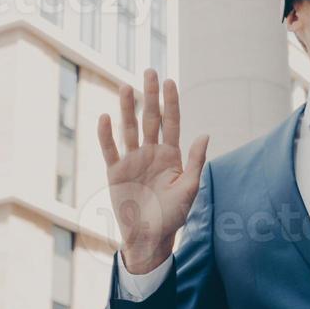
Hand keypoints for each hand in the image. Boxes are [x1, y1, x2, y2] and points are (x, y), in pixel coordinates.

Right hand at [97, 69, 209, 273]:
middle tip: (149, 71)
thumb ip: (195, 161)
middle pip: (150, 119)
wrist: (149, 237)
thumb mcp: (189, 188)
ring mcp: (132, 160)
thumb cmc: (172, 216)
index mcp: (171, 156)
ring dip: (127, 108)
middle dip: (150, 95)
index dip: (171, 102)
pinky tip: (105, 117)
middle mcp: (151, 153)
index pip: (171, 122)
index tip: (170, 81)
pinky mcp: (115, 171)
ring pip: (129, 128)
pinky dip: (106, 134)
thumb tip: (205, 134)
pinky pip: (110, 149)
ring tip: (125, 87)